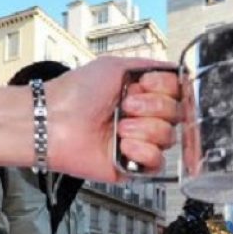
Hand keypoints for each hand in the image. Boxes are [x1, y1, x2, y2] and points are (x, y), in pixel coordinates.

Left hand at [46, 57, 179, 181]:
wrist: (55, 121)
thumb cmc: (76, 93)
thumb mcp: (115, 66)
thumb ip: (148, 66)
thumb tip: (173, 70)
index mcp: (141, 96)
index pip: (177, 92)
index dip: (164, 88)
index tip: (143, 84)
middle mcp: (143, 118)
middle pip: (177, 115)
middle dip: (152, 107)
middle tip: (125, 106)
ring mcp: (139, 143)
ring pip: (168, 138)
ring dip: (143, 129)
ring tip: (118, 127)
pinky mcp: (132, 167)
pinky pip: (157, 162)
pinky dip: (142, 151)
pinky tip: (122, 145)